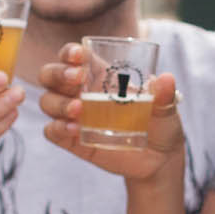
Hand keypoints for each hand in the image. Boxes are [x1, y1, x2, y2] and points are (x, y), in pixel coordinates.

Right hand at [36, 44, 182, 183]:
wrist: (159, 160)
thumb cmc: (161, 125)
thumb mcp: (166, 109)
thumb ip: (164, 95)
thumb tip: (166, 79)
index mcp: (100, 76)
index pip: (73, 57)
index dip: (70, 52)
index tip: (79, 55)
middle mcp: (82, 93)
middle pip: (51, 75)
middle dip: (58, 73)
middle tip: (77, 79)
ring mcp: (75, 117)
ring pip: (48, 102)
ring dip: (58, 103)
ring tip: (78, 110)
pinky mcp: (73, 141)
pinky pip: (52, 132)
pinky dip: (57, 129)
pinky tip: (73, 130)